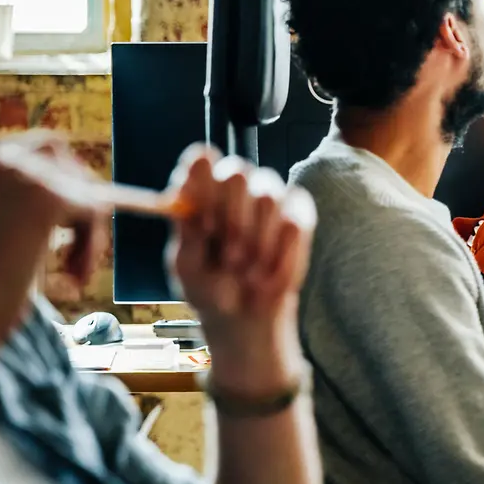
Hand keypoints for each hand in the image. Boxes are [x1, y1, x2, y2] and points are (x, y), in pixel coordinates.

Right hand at [0, 134, 103, 352]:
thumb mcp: (7, 233)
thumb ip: (37, 205)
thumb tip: (102, 197)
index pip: (48, 146)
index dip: (73, 181)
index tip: (80, 216)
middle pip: (74, 165)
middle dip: (86, 209)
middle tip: (79, 259)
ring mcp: (23, 173)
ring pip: (89, 195)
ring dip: (89, 240)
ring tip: (71, 277)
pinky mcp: (48, 196)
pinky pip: (97, 214)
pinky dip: (92, 249)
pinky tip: (72, 278)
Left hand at [165, 147, 316, 394]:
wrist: (243, 321)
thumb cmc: (209, 289)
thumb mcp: (186, 264)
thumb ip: (187, 224)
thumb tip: (184, 188)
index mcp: (201, 194)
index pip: (200, 162)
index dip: (201, 174)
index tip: (202, 203)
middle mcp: (236, 189)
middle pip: (237, 172)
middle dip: (230, 217)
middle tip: (228, 256)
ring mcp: (271, 200)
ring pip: (268, 195)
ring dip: (257, 241)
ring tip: (247, 271)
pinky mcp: (299, 218)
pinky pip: (297, 218)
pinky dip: (283, 251)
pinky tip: (271, 271)